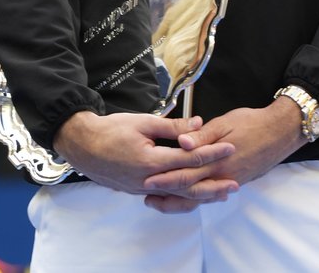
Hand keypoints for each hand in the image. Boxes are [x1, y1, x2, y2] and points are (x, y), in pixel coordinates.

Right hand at [53, 111, 237, 199]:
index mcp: (151, 162)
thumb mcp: (142, 122)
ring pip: (178, 195)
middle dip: (213, 184)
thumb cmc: (110, 131)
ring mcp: (143, 189)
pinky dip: (183, 197)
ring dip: (201, 194)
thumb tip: (197, 125)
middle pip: (188, 186)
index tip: (230, 147)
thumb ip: (172, 127)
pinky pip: (165, 196)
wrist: (82, 146)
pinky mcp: (138, 190)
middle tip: (235, 184)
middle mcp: (149, 180)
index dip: (211, 153)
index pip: (189, 159)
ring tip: (221, 194)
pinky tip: (193, 195)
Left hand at [140, 100, 304, 213]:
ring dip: (181, 201)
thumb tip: (182, 143)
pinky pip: (213, 194)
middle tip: (147, 198)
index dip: (165, 178)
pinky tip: (188, 198)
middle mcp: (223, 175)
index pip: (185, 173)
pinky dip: (199, 198)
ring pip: (202, 197)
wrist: (281, 132)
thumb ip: (202, 135)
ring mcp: (231, 180)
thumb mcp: (225, 122)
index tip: (146, 181)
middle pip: (191, 191)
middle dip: (168, 195)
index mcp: (217, 160)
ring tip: (161, 202)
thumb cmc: (252, 122)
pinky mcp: (237, 181)